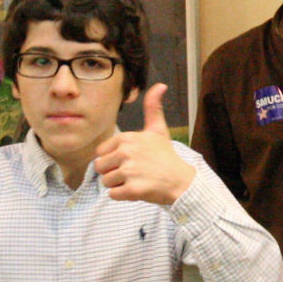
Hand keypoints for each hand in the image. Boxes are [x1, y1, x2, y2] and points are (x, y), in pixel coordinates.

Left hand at [95, 84, 195, 203]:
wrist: (182, 181)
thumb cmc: (166, 157)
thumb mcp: (158, 130)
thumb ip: (153, 108)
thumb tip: (160, 85)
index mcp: (128, 138)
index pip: (101, 152)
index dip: (112, 158)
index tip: (130, 160)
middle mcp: (127, 153)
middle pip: (100, 167)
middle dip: (113, 172)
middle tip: (133, 172)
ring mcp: (130, 171)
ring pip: (106, 182)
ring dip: (118, 185)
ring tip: (136, 180)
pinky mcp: (133, 189)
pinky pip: (113, 195)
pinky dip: (123, 196)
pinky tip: (137, 189)